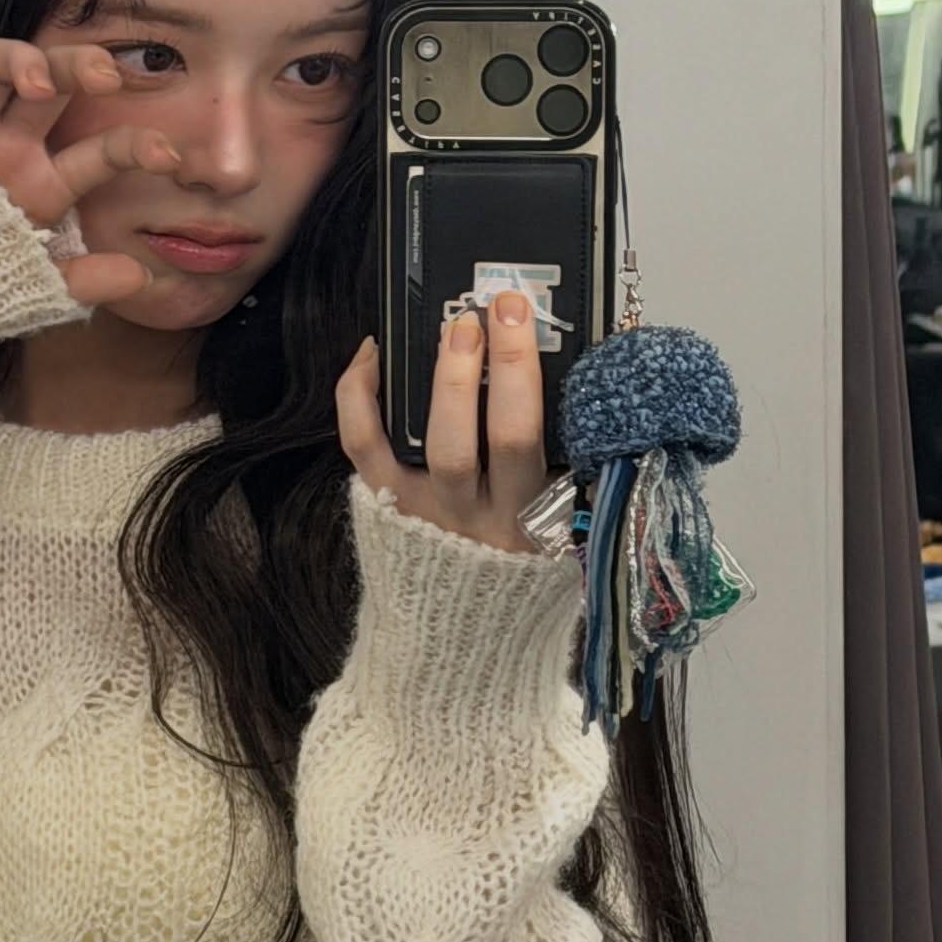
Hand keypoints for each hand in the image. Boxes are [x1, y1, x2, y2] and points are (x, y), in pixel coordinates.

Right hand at [0, 38, 182, 311]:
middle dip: (82, 65)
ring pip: (1, 63)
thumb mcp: (28, 286)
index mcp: (44, 180)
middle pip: (55, 82)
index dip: (135, 146)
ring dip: (23, 60)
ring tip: (36, 84)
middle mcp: (11, 143)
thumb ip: (81, 281)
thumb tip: (141, 275)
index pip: (100, 150)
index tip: (169, 158)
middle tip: (109, 74)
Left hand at [335, 294, 564, 553]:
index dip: (550, 388)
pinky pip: (365, 444)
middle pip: (508, 435)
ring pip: (442, 441)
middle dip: (508, 366)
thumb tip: (580, 376)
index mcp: (542, 518)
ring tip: (457, 325)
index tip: (552, 333)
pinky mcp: (385, 503)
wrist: (454, 634)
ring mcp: (432, 510)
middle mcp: (489, 517)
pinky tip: (373, 352)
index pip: (557, 449)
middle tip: (504, 307)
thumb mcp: (556, 531)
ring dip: (449, 376)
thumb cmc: (512, 568)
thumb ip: (569, 472)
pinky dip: (361, 393)